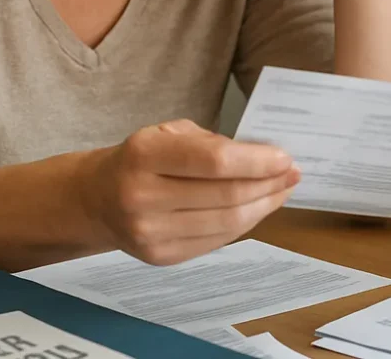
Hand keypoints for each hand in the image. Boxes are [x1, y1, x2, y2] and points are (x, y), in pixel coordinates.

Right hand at [77, 120, 298, 265]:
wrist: (97, 199)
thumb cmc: (142, 158)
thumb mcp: (168, 133)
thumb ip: (213, 144)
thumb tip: (266, 160)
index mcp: (144, 154)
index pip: (214, 162)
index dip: (257, 162)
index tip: (285, 158)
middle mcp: (142, 196)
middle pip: (226, 196)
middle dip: (269, 184)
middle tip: (293, 173)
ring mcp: (150, 233)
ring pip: (227, 224)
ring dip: (264, 206)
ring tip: (283, 190)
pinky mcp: (160, 257)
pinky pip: (217, 241)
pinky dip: (245, 224)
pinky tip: (259, 208)